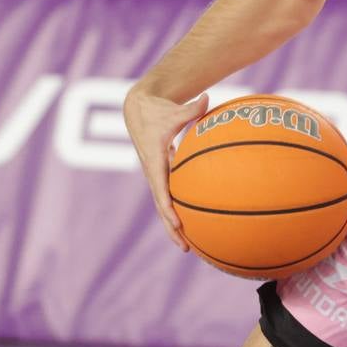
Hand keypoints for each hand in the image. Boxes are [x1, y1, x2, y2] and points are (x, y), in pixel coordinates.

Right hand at [124, 84, 210, 249]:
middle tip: (185, 247)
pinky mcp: (160, 175)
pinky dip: (176, 212)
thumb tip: (208, 99)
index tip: (177, 221)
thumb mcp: (173, 109)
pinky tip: (189, 225)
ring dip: (172, 226)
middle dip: (171, 227)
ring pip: (163, 206)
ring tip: (187, 247)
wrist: (137, 109)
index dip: (168, 205)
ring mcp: (156, 175)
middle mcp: (153, 172)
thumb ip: (192, 108)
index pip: (160, 187)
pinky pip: (168, 198)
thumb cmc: (157, 109)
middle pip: (161, 206)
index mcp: (154, 160)